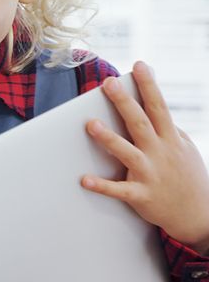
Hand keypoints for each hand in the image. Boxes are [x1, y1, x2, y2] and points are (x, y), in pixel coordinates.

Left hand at [81, 61, 208, 253]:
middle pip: (140, 123)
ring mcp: (151, 174)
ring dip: (109, 139)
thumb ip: (168, 128)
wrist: (199, 216)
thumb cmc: (187, 177)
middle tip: (108, 83)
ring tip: (90, 124)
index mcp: (171, 140)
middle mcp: (161, 153)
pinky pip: (120, 190)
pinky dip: (102, 186)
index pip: (159, 107)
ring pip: (127, 153)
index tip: (139, 65)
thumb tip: (153, 103)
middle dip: (124, 102)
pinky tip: (84, 180)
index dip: (149, 86)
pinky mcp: (142, 195)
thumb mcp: (185, 149)